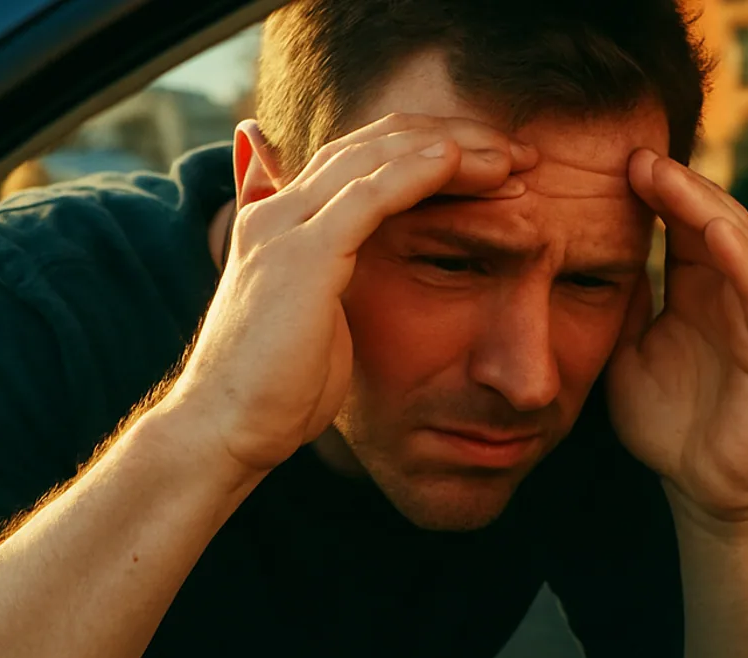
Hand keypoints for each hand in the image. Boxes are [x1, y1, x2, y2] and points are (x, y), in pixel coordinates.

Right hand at [162, 114, 537, 475]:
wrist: (228, 428)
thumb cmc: (275, 389)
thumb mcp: (311, 321)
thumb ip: (329, 277)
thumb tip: (346, 263)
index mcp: (283, 219)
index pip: (363, 155)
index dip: (429, 148)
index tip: (495, 162)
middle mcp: (280, 209)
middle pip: (375, 142)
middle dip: (453, 138)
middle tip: (519, 150)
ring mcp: (286, 226)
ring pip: (376, 158)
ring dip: (451, 150)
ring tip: (510, 155)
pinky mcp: (302, 254)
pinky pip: (368, 196)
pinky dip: (416, 173)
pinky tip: (459, 163)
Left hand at [609, 149, 747, 525]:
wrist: (701, 488)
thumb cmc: (666, 425)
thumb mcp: (623, 353)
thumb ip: (617, 306)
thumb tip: (583, 251)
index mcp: (695, 287)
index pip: (677, 221)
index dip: (649, 190)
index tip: (605, 162)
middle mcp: (729, 290)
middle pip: (708, 215)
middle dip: (673, 183)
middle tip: (631, 155)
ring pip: (736, 239)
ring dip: (701, 203)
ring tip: (663, 176)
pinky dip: (739, 257)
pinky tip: (712, 231)